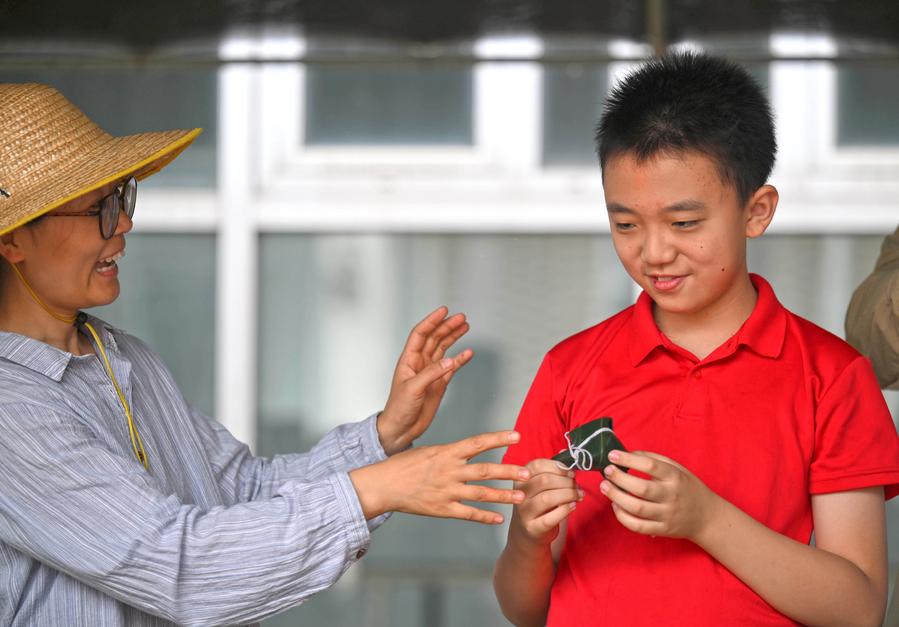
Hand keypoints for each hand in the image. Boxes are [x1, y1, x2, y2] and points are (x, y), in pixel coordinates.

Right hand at [350, 430, 529, 523]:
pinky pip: (468, 514)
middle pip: (485, 470)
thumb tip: (468, 449)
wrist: (383, 485)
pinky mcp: (442, 509)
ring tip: (521, 497)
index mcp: (446, 453)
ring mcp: (447, 491)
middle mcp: (449, 471)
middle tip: (527, 472)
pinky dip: (484, 517)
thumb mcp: (428, 451)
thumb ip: (450, 452)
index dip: (498, 438)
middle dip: (508, 471)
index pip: (478, 442)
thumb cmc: (403, 466)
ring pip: (481, 493)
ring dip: (503, 495)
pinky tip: (499, 519)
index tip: (517, 436)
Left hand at [377, 306, 472, 454]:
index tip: (444, 311)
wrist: (401, 428)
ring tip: (465, 326)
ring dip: (454, 337)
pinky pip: (452, 367)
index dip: (432, 321)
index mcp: (409, 360)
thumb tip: (449, 360)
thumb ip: (432, 373)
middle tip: (461, 318)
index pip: (421, 334)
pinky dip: (460, 359)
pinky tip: (468, 352)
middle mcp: (420, 363)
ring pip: (444, 349)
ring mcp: (431, 372)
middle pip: (435, 338)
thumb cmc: (398, 408)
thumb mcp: (413, 389)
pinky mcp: (439, 383)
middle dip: (447, 326)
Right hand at [510, 458, 582, 546]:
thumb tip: (564, 452)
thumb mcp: (542, 485)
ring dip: (568, 495)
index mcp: (521, 479)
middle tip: (577, 485)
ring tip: (579, 495)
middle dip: (566, 481)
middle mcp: (519, 494)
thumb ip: (552, 469)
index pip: (537, 465)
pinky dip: (565, 510)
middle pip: (544, 481)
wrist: (528, 533)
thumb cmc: (538, 504)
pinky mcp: (533, 528)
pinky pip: (550, 518)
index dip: (557, 467)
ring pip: (547, 498)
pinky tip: (573, 506)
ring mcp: (524, 512)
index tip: (570, 472)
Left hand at [600, 450, 719, 540]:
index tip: (612, 455)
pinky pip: (638, 526)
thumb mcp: (677, 468)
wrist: (706, 516)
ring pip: (637, 508)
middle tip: (607, 471)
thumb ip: (654, 459)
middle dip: (619, 479)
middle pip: (641, 488)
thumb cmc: (686, 487)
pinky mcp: (662, 529)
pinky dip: (622, 517)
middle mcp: (672, 496)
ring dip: (616, 497)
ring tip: (605, 486)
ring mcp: (667, 515)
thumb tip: (628, 454)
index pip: (650, 466)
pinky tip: (615, 506)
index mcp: (675, 477)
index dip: (628, 460)